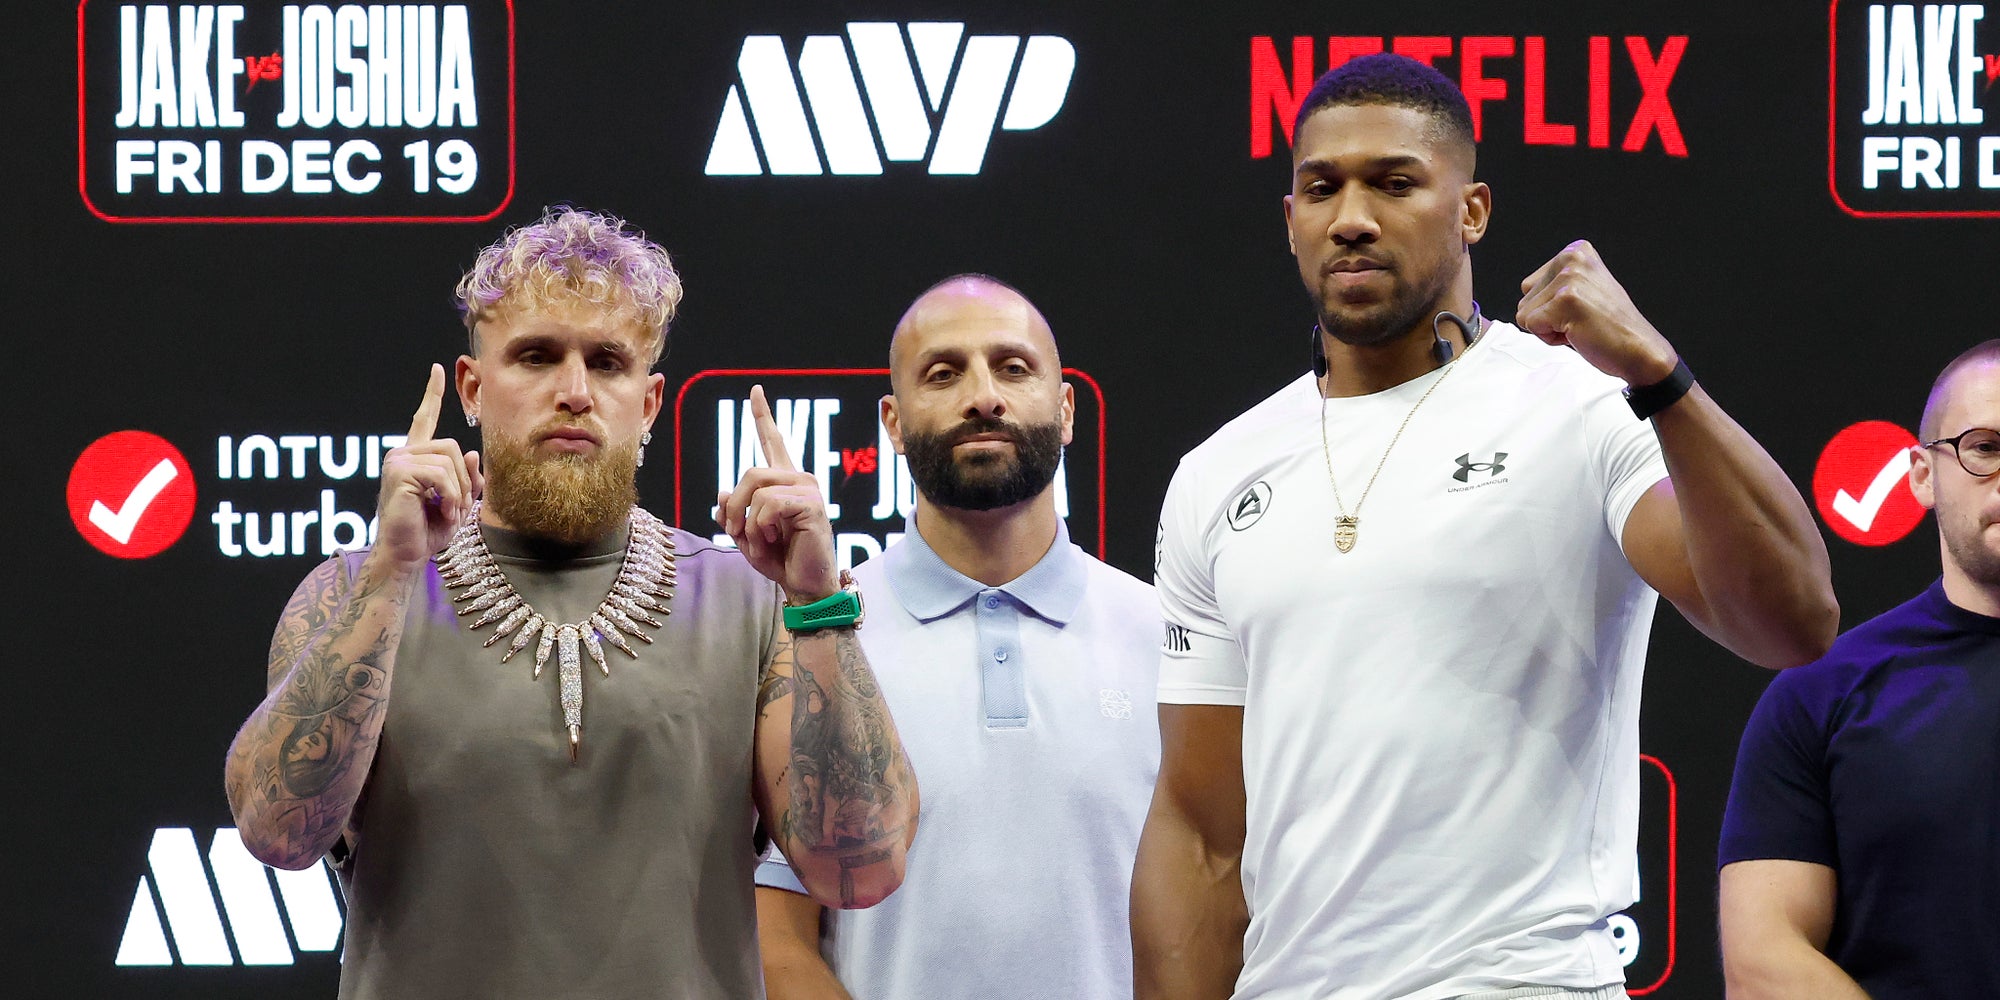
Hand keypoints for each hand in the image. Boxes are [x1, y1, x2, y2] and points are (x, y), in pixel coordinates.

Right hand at [372, 364, 483, 567]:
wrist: (406, 554)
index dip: (432, 394)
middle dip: (464, 480)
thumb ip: (467, 478)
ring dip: (457, 491)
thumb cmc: (428, 532)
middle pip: (454, 447)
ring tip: (446, 511)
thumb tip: (472, 453)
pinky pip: (442, 474)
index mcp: (415, 458)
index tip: (438, 369)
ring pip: (450, 460)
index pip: (424, 420)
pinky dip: (450, 495)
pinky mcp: (399, 471)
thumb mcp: (458, 503)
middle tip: (454, 507)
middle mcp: (402, 453)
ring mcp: (398, 460)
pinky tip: (440, 510)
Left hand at [715, 385, 837, 602]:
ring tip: (758, 541)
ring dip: (746, 521)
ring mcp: (808, 490)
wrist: (805, 585)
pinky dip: (760, 527)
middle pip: (750, 472)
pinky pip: (769, 504)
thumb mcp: (746, 536)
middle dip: (733, 506)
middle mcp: (799, 479)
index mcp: (785, 482)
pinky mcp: (811, 504)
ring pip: (756, 488)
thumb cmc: (781, 560)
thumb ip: (732, 513)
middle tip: (733, 531)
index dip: (763, 416)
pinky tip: (772, 540)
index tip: (755, 391)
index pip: (772, 442)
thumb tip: (721, 493)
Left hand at [1517, 240, 1678, 386]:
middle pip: (1524, 298)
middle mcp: (1572, 258)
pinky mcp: (1565, 300)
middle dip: (1547, 317)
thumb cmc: (1610, 326)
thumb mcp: (1584, 288)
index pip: (1529, 285)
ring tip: (1580, 325)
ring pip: (1524, 313)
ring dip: (1549, 328)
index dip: (1549, 306)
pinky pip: (1530, 325)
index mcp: (1576, 251)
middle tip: (1580, 320)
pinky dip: (1549, 338)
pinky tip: (1578, 333)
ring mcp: (1569, 278)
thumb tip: (1525, 288)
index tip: (1579, 309)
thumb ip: (1556, 281)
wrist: (1639, 350)